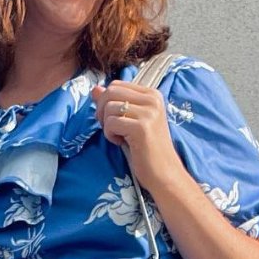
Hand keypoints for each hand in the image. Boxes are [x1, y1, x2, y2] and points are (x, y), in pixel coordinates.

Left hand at [90, 79, 181, 195]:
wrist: (164, 173)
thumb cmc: (146, 150)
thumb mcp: (131, 121)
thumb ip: (114, 103)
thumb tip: (95, 89)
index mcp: (152, 94)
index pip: (116, 85)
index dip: (106, 101)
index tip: (113, 119)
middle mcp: (152, 99)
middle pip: (111, 92)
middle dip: (102, 111)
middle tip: (111, 128)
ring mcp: (148, 112)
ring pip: (109, 107)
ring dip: (107, 125)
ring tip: (120, 137)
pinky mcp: (141, 127)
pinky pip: (111, 123)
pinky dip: (110, 135)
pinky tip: (122, 143)